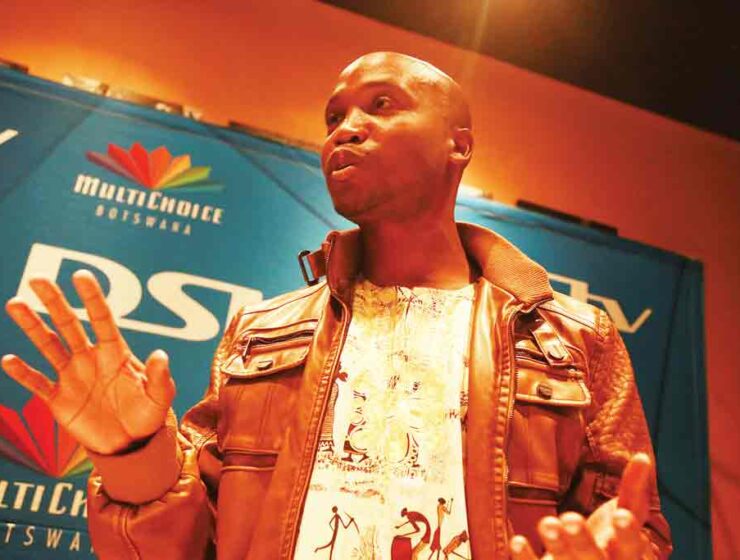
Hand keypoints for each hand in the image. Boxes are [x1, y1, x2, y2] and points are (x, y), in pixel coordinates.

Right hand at [2, 270, 175, 454]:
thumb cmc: (148, 414)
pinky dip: (23, 373)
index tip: (81, 275)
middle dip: (54, 302)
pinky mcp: (58, 399)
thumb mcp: (160, 397)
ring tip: (15, 304)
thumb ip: (160, 377)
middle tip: (37, 279)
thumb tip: (161, 354)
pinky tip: (8, 360)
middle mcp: (90, 358)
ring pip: (48, 346)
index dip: (92, 298)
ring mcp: (72, 376)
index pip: (102, 319)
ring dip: (32, 327)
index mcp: (115, 353)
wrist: (130, 444)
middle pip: (69, 324)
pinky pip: (38, 382)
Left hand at [510, 453, 655, 558]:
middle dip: (583, 541)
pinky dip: (526, 558)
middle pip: (595, 559)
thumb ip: (633, 493)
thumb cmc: (613, 547)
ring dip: (558, 546)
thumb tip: (643, 456)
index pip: (632, 548)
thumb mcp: (626, 522)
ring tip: (547, 523)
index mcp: (628, 557)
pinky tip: (517, 541)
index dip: (628, 533)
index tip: (620, 515)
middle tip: (570, 518)